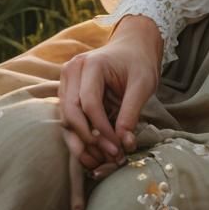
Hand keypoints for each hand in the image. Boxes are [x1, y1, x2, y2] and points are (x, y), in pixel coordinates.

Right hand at [57, 14, 162, 209]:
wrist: (132, 48)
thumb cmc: (138, 63)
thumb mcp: (143, 84)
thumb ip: (132, 112)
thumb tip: (125, 144)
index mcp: (92, 64)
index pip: (89, 103)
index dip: (102, 129)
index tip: (118, 148)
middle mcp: (72, 71)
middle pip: (71, 113)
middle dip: (89, 139)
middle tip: (109, 157)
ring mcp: (66, 82)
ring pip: (65, 120)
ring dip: (81, 143)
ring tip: (101, 161)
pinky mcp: (67, 94)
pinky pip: (68, 120)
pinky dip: (79, 139)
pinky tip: (94, 155)